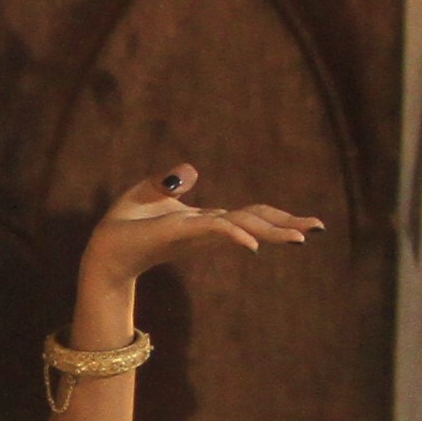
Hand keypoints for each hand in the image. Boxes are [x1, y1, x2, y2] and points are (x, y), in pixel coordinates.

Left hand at [77, 162, 326, 288]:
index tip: (310, 223)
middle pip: (254, 224)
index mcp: (206, 221)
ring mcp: (196, 232)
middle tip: (319, 229)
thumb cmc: (124, 225)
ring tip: (302, 237)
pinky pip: (214, 230)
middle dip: (286, 226)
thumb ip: (173, 182)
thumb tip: (194, 171)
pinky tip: (254, 244)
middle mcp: (207, 229)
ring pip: (242, 228)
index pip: (249, 216)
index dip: (277, 217)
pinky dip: (235, 235)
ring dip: (272, 231)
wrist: (102, 249)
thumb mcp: (149, 192)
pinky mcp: (180, 232)